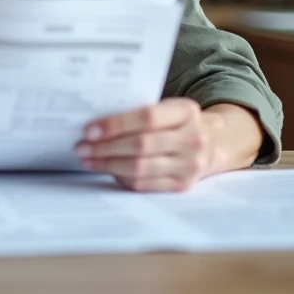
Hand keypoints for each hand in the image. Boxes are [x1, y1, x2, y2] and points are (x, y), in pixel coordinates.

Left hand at [75, 98, 217, 191]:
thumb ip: (139, 111)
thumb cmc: (177, 123)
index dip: (116, 124)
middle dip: (105, 147)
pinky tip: (106, 169)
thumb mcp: (168, 109)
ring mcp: (190, 165)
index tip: (89, 130)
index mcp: (186, 111)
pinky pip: (144, 184)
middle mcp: (193, 139)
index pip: (147, 117)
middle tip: (81, 147)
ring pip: (140, 167)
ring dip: (108, 164)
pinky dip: (121, 177)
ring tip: (88, 159)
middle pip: (141, 145)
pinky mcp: (183, 185)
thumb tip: (95, 124)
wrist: (212, 144)